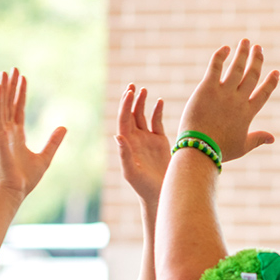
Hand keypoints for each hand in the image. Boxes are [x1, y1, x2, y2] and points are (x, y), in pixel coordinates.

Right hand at [0, 68, 66, 198]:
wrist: (15, 190)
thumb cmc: (27, 178)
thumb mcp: (46, 157)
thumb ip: (53, 141)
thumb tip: (64, 127)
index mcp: (17, 136)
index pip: (18, 110)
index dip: (20, 94)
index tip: (23, 79)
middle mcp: (7, 132)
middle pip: (9, 104)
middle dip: (12, 87)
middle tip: (14, 69)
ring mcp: (1, 133)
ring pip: (2, 105)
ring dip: (4, 89)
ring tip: (6, 72)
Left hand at [116, 85, 169, 205]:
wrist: (160, 193)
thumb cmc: (143, 187)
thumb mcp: (131, 172)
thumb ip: (124, 155)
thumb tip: (118, 136)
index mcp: (126, 144)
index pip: (124, 120)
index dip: (125, 106)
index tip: (128, 93)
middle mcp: (135, 139)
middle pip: (131, 114)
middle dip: (130, 100)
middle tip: (132, 86)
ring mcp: (147, 139)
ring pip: (143, 116)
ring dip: (142, 102)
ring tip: (144, 90)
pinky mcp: (160, 141)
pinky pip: (157, 122)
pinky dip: (157, 111)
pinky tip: (159, 101)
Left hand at [178, 39, 278, 162]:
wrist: (200, 148)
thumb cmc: (220, 150)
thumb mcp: (242, 147)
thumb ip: (258, 139)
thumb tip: (273, 138)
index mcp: (247, 113)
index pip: (263, 93)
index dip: (270, 82)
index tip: (276, 72)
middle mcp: (238, 100)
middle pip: (251, 75)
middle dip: (256, 60)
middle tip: (259, 48)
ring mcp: (223, 92)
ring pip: (236, 67)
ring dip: (242, 53)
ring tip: (245, 42)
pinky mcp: (207, 88)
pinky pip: (216, 66)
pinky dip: (221, 55)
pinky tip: (226, 48)